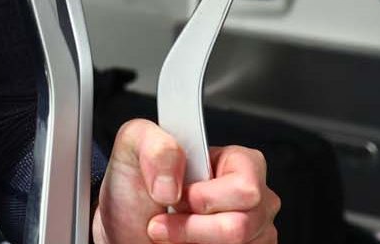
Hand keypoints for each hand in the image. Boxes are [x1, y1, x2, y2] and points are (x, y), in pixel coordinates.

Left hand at [91, 119, 279, 243]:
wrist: (126, 229)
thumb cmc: (135, 191)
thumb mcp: (133, 147)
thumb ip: (154, 145)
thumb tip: (172, 182)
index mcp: (238, 163)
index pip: (245, 187)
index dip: (204, 198)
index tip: (174, 199)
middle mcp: (254, 198)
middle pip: (243, 224)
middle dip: (194, 227)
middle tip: (167, 218)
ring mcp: (254, 232)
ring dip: (193, 242)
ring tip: (174, 232)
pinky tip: (189, 243)